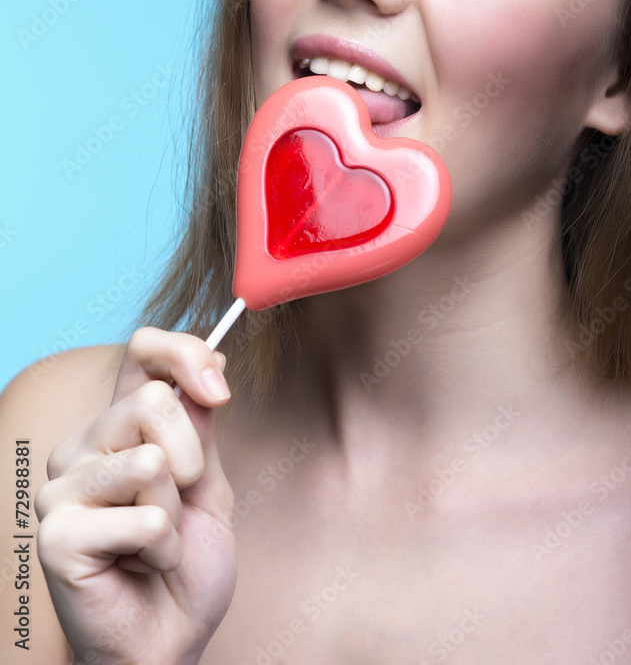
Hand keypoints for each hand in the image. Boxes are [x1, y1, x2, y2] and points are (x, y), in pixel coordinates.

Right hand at [35, 327, 236, 664]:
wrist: (169, 640)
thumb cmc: (185, 564)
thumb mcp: (209, 483)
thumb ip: (202, 424)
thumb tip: (214, 357)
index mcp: (119, 426)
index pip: (141, 350)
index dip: (184, 354)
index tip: (219, 388)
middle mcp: (83, 447)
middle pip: (153, 401)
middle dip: (192, 458)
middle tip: (180, 503)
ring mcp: (62, 489)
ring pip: (150, 462)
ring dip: (175, 513)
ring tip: (155, 541)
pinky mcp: (57, 534)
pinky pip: (144, 519)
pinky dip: (162, 548)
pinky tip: (139, 564)